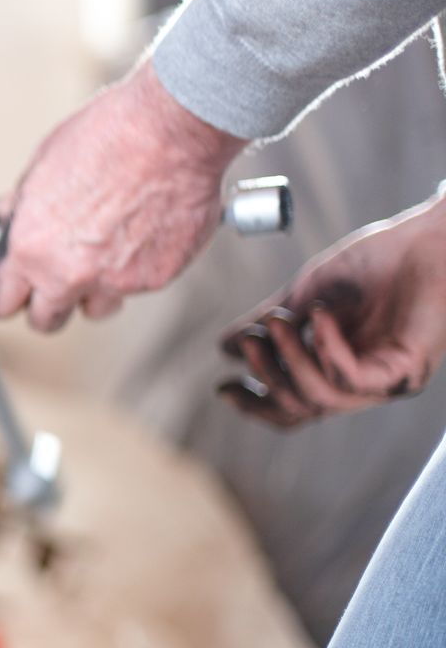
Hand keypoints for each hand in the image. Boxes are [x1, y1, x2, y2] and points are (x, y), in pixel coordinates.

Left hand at [0, 62, 247, 331]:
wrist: (172, 129)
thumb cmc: (108, 136)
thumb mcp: (42, 165)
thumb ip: (20, 206)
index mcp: (28, 247)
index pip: (0, 302)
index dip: (7, 295)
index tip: (14, 288)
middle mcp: (66, 273)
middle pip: (45, 320)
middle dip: (49, 301)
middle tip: (58, 273)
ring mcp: (113, 281)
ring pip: (94, 309)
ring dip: (95, 288)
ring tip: (108, 244)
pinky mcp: (154, 279)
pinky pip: (137, 288)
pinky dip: (138, 267)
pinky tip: (143, 229)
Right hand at [218, 195, 445, 427]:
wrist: (429, 236)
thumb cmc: (377, 261)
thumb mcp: (307, 294)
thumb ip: (272, 322)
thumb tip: (226, 347)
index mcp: (341, 368)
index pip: (295, 407)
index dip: (255, 404)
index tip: (222, 386)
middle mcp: (365, 383)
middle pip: (302, 411)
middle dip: (265, 380)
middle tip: (248, 342)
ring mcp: (388, 380)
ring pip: (321, 400)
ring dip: (289, 362)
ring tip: (277, 322)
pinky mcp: (407, 369)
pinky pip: (352, 378)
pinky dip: (325, 349)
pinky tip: (318, 315)